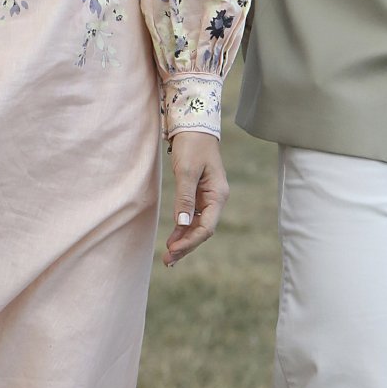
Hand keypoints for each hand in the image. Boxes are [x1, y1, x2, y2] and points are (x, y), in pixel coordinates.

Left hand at [163, 130, 228, 267]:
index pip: (207, 226)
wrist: (194, 126)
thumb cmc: (192, 146)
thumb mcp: (186, 170)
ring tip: (169, 258)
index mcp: (218, 195)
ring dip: (183, 241)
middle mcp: (216, 199)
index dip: (191, 240)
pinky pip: (191, 216)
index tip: (173, 250)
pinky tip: (173, 240)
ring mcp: (207, 197)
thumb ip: (185, 198)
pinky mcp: (198, 194)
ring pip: (197, 226)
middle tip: (168, 262)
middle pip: (203, 230)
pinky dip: (182, 229)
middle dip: (186, 246)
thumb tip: (183, 224)